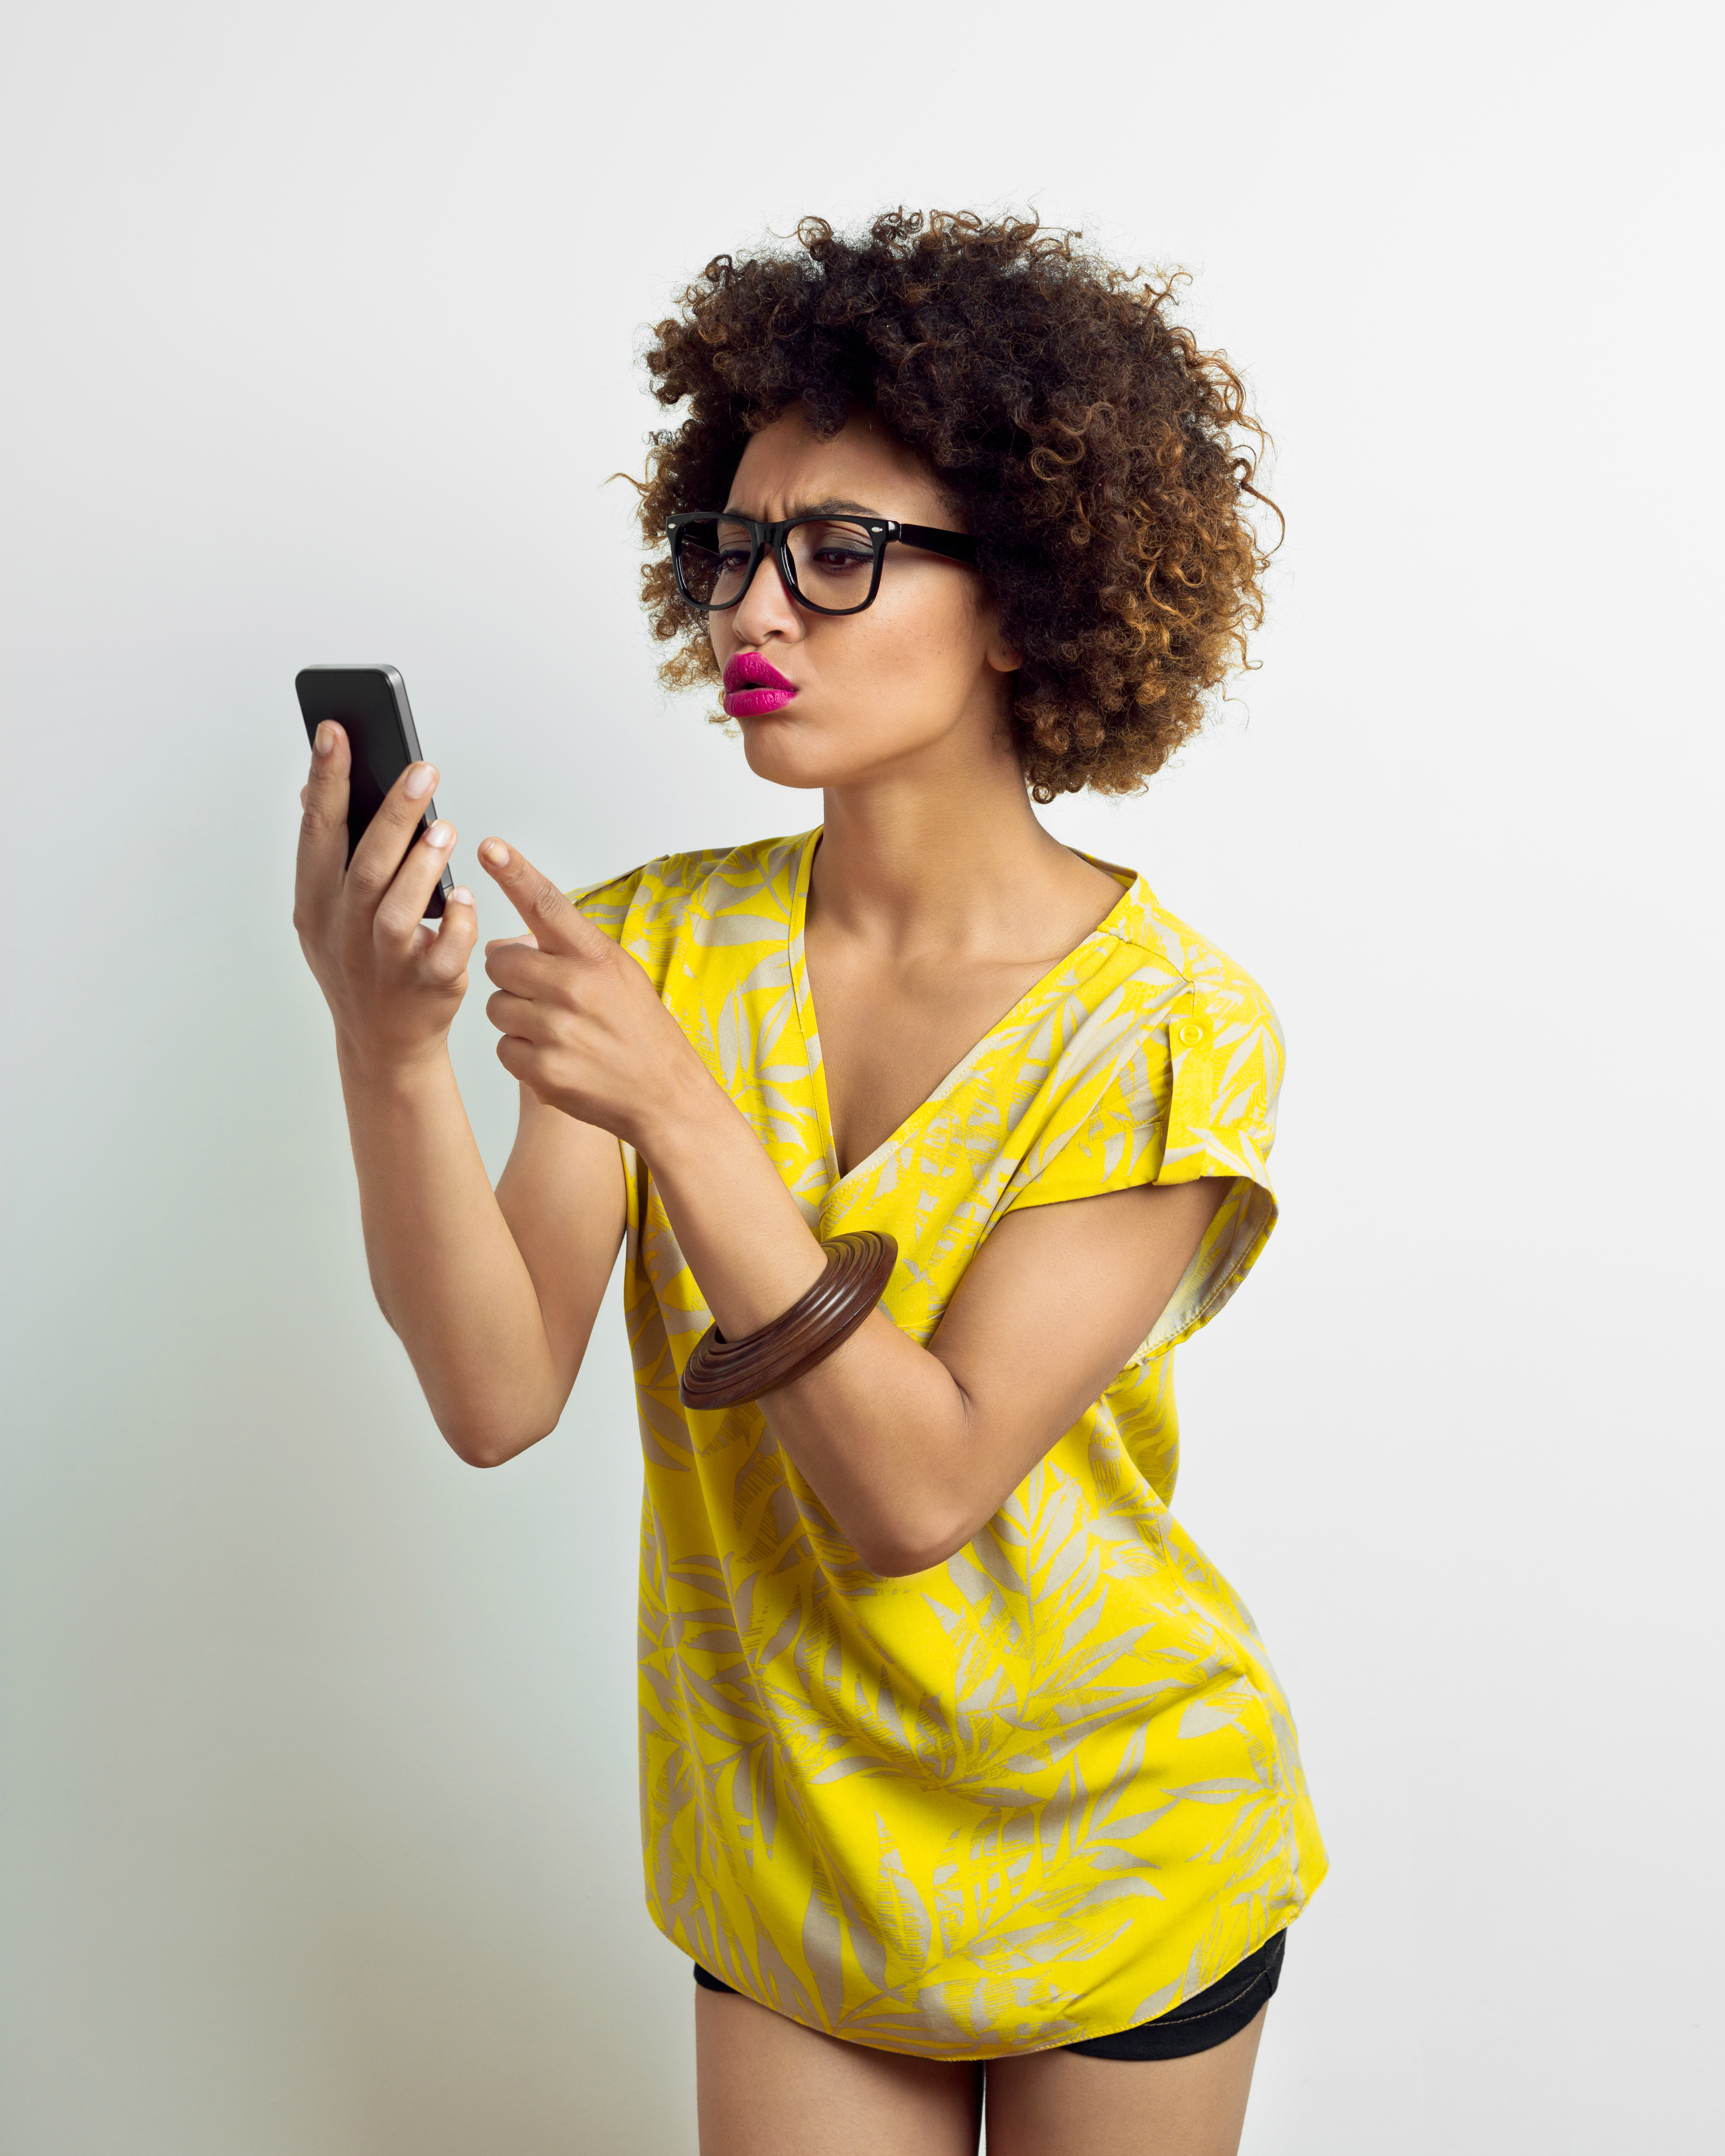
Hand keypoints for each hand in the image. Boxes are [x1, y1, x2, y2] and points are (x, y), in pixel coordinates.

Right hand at [293, 721, 477, 1069]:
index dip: (326, 781)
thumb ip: (324, 856)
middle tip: (422, 770)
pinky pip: (442, 953)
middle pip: (363, 866)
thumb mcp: (327, 912)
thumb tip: (311, 789)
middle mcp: (341, 932)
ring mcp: (381, 963)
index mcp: (314, 904)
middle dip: (392, 815)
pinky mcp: (425, 989)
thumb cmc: (361, 963)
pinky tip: (464, 897)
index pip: (317, 833)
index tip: (335, 732)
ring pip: (396, 909)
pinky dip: (455, 924)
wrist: (382, 1043)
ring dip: (422, 866)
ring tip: (446, 828)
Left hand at [479, 839, 710, 1145]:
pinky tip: (556, 1058)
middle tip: (546, 994)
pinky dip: (522, 1055)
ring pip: (496, 1007)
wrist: (667, 1096)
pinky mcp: (544, 1071)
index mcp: (596, 957)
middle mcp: (575, 988)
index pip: (546, 904)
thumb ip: (564, 952)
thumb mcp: (617, 975)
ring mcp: (558, 1030)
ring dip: (516, 1018)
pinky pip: (503, 1049)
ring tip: (557, 1031)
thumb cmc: (641, 1031)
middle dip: (513, 976)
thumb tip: (502, 943)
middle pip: (501, 961)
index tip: (489, 846)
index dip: (514, 872)